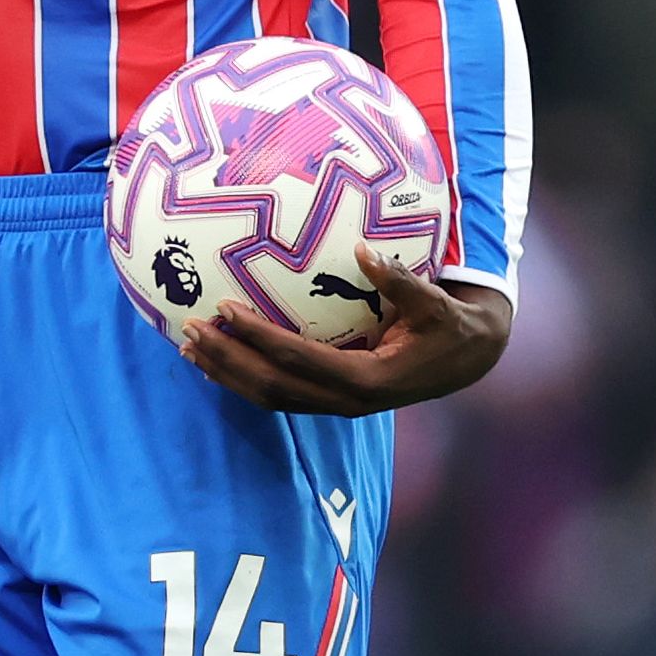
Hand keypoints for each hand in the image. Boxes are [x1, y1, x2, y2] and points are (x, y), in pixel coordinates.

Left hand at [179, 249, 513, 416]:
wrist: (467, 362)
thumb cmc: (450, 326)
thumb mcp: (433, 304)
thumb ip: (400, 281)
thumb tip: (365, 251)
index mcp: (367, 379)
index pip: (297, 359)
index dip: (258, 337)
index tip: (224, 309)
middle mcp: (346, 400)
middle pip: (271, 386)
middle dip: (227, 361)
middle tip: (188, 331)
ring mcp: (337, 404)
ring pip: (270, 396)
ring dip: (228, 374)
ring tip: (190, 349)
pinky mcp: (332, 399)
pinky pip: (281, 394)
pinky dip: (246, 379)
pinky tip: (219, 362)